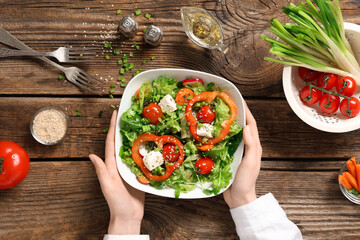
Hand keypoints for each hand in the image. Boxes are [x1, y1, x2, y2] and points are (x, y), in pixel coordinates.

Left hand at [89, 110, 144, 234]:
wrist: (128, 216)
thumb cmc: (116, 203)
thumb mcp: (107, 186)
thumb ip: (101, 171)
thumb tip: (91, 155)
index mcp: (111, 165)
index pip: (111, 142)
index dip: (112, 127)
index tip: (115, 113)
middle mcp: (120, 164)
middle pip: (123, 142)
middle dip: (125, 127)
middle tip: (131, 113)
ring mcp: (131, 168)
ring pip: (134, 148)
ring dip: (138, 136)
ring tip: (144, 123)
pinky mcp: (140, 174)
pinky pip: (144, 159)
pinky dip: (148, 150)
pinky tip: (154, 143)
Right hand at [223, 102, 261, 207]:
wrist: (239, 198)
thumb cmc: (246, 181)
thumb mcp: (250, 162)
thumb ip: (250, 145)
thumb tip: (247, 126)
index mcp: (254, 146)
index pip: (251, 124)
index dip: (246, 111)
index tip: (239, 99)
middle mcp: (245, 146)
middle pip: (240, 126)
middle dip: (234, 113)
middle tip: (224, 104)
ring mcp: (236, 151)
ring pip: (231, 133)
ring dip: (225, 123)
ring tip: (216, 114)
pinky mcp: (228, 156)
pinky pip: (223, 142)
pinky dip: (218, 135)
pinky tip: (210, 132)